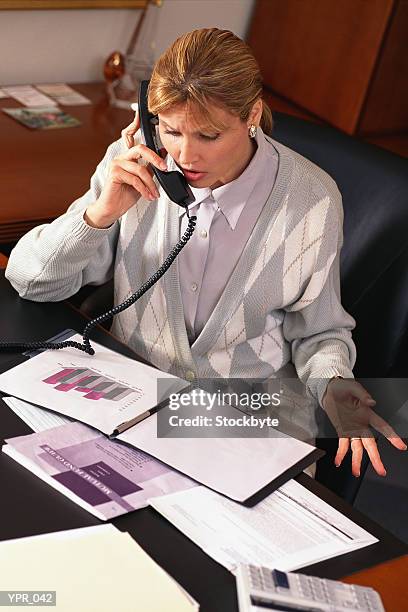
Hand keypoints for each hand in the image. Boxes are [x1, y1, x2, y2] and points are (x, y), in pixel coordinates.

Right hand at [84, 111, 166, 228]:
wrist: (112, 209)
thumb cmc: (125, 195)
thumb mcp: (143, 180)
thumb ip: (150, 168)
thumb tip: (164, 156)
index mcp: (128, 157)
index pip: (131, 135)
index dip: (135, 123)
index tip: (141, 112)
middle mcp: (121, 157)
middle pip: (141, 148)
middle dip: (155, 158)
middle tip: (164, 168)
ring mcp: (116, 164)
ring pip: (140, 169)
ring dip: (151, 184)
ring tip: (154, 194)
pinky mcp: (114, 173)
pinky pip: (134, 179)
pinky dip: (144, 189)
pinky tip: (148, 196)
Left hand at [322, 378, 406, 476]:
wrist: (330, 389)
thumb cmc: (343, 387)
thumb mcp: (353, 387)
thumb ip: (363, 394)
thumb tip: (371, 402)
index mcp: (367, 413)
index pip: (382, 427)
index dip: (392, 436)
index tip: (401, 446)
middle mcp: (361, 424)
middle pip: (370, 444)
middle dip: (376, 458)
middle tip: (381, 470)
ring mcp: (352, 429)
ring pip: (357, 448)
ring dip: (356, 461)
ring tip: (356, 472)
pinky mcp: (342, 430)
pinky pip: (342, 445)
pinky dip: (340, 454)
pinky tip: (338, 461)